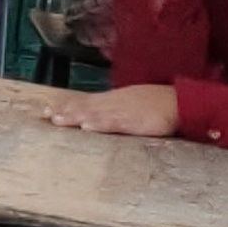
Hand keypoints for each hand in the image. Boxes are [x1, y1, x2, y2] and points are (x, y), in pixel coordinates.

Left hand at [47, 82, 182, 138]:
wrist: (182, 103)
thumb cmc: (159, 104)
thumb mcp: (133, 104)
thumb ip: (115, 109)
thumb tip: (97, 116)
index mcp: (114, 99)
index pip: (85, 102)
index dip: (66, 106)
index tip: (47, 110)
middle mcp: (115, 103)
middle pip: (85, 106)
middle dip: (64, 110)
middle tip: (45, 115)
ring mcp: (124, 111)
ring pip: (95, 114)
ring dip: (76, 116)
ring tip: (58, 120)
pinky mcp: (136, 121)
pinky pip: (115, 123)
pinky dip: (100, 124)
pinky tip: (87, 127)